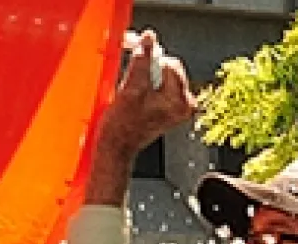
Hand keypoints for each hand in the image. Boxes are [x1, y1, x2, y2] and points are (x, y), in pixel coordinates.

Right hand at [84, 30, 196, 205]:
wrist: (114, 150)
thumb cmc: (121, 129)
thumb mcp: (131, 90)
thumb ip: (142, 61)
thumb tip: (149, 39)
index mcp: (182, 102)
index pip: (170, 64)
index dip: (150, 58)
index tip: (134, 54)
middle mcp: (183, 105)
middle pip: (167, 69)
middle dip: (147, 68)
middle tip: (129, 78)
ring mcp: (175, 108)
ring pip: (160, 77)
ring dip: (143, 76)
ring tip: (130, 92)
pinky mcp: (166, 110)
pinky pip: (156, 86)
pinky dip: (143, 85)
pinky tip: (132, 96)